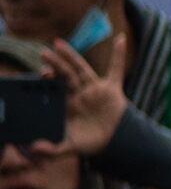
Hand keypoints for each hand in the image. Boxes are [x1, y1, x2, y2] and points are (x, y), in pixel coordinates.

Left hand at [37, 34, 122, 158]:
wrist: (115, 143)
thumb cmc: (91, 143)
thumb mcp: (69, 147)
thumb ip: (52, 149)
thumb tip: (34, 148)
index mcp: (68, 103)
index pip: (55, 87)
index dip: (48, 79)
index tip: (41, 72)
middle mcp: (79, 93)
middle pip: (65, 74)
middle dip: (55, 63)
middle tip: (43, 52)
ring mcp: (95, 89)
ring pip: (82, 69)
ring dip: (71, 56)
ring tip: (58, 43)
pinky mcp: (113, 89)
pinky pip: (116, 69)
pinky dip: (119, 54)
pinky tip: (119, 39)